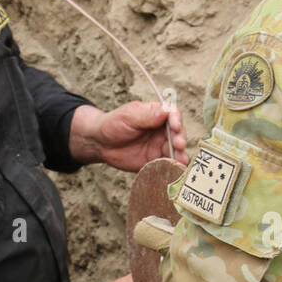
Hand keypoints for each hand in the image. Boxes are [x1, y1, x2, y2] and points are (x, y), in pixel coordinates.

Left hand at [69, 101, 187, 171]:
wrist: (100, 143)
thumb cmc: (113, 124)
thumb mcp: (128, 116)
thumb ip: (146, 115)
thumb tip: (166, 112)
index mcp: (157, 114)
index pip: (173, 114)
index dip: (177, 120)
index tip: (176, 127)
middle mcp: (162, 130)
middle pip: (178, 133)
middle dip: (180, 139)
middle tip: (179, 144)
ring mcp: (160, 146)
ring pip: (175, 150)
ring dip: (180, 154)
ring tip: (181, 160)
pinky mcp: (155, 161)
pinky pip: (167, 164)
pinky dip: (172, 167)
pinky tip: (175, 170)